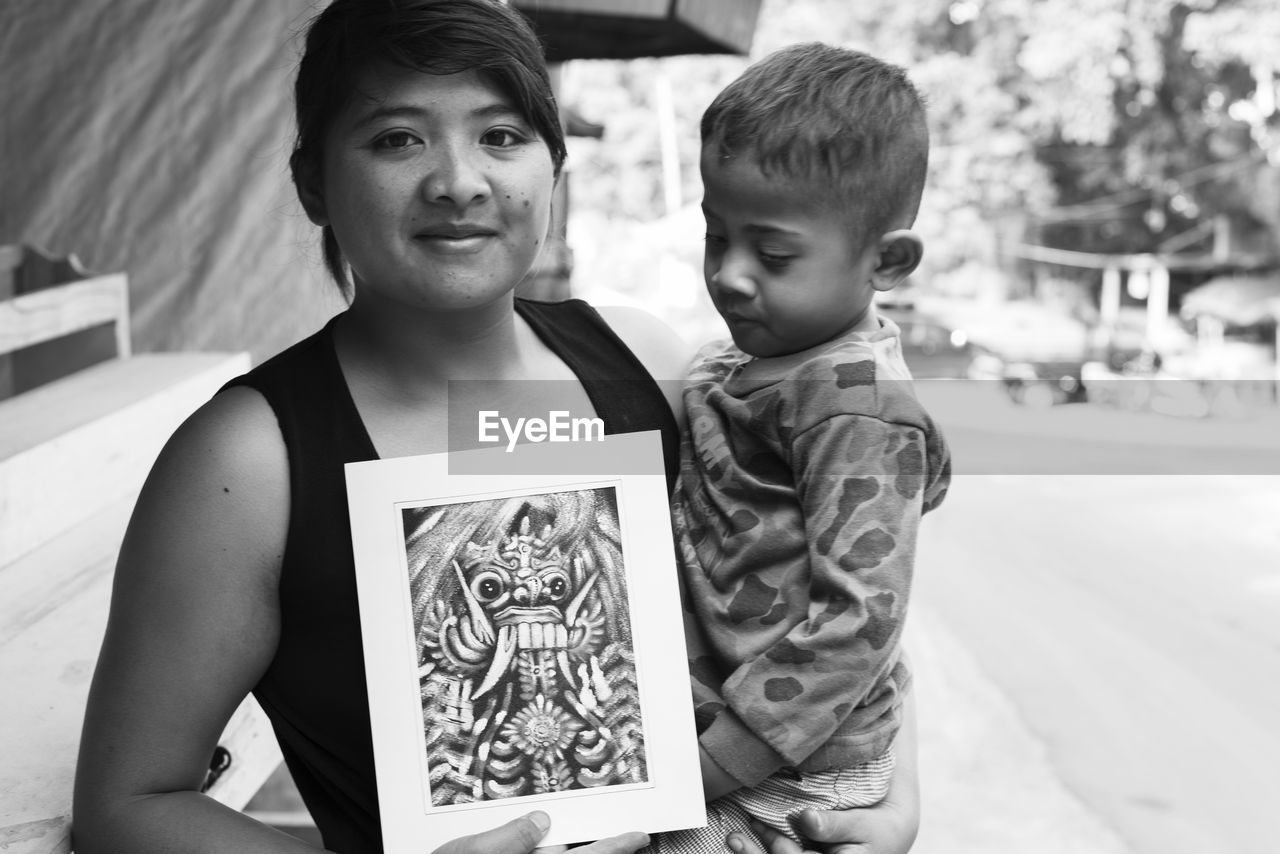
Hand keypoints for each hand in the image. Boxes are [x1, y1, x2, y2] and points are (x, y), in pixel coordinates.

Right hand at [433, 811, 648, 853]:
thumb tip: (540, 821)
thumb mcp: (469, 853)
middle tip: (618, 835)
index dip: (618, 846)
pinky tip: (533, 844)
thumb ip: (508, 838)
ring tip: (558, 836)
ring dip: (559, 849)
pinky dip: (539, 850)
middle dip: (593, 847)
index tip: (641, 835)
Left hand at [724, 750, 919, 853]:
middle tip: (734, 838)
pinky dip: (764, 851)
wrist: (887, 835)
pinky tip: (741, 845)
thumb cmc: (877, 829)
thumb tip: (806, 818)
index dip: (780, 848)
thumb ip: (834, 825)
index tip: (761, 826)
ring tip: (733, 839)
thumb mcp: (861, 824)